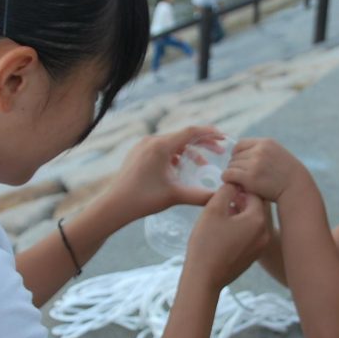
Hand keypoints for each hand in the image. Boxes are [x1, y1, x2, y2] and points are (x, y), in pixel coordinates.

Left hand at [107, 126, 225, 222]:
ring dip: (190, 152)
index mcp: (161, 146)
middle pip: (183, 136)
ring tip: (202, 166)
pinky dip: (176, 156)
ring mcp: (143, 146)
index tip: (224, 137)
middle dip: (203, 143)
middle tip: (220, 151)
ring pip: (173, 143)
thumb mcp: (175, 196)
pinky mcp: (138, 153)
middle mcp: (151, 141)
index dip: (210, 133)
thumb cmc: (143, 199)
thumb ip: (200, 195)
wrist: (114, 205)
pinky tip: (182, 169)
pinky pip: (162, 149)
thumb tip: (221, 197)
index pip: (191, 132)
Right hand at [185, 184, 269, 290]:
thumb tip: (234, 183)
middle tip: (222, 200)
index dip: (239, 186)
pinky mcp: (253, 256)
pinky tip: (223, 231)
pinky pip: (250, 235)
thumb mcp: (213, 210)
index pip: (254, 193)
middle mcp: (265, 233)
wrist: (204, 278)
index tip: (225, 187)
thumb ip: (226, 191)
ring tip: (221, 215)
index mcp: (258, 219)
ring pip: (252, 221)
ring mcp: (260, 246)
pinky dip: (240, 228)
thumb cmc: (207, 243)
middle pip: (255, 207)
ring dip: (239, 214)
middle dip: (240, 200)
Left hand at [222, 138, 307, 202]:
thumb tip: (237, 154)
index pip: (240, 144)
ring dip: (233, 174)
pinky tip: (235, 185)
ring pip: (231, 166)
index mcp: (265, 143)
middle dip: (236, 166)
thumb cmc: (286, 175)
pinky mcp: (249, 177)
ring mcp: (254, 163)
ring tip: (242, 182)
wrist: (296, 188)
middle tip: (242, 177)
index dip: (237, 154)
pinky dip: (228, 180)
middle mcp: (259, 150)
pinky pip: (228, 175)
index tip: (241, 164)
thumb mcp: (276, 154)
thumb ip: (260, 151)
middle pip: (234, 156)